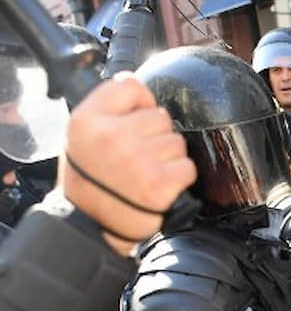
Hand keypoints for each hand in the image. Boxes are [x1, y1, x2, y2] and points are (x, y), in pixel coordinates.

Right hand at [61, 73, 195, 255]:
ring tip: (144, 174)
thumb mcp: (82, 134)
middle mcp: (112, 136)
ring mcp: (137, 159)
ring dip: (168, 159)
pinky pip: (187, 167)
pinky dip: (178, 178)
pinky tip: (158, 186)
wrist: (88, 226)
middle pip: (162, 116)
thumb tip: (141, 87)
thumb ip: (109, 107)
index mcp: (88, 119)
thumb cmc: (89, 179)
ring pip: (177, 142)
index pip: (131, 85)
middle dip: (154, 136)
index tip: (131, 124)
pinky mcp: (159, 183)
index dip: (138, 105)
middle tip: (134, 159)